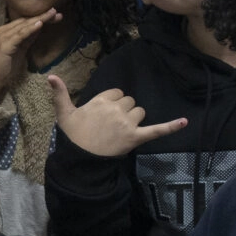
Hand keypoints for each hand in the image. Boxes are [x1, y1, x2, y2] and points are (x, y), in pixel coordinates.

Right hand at [0, 10, 59, 101]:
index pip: (25, 21)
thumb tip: (39, 28)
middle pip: (26, 21)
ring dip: (39, 19)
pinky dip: (30, 29)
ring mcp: (3, 36)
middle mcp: (4, 30)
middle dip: (42, 16)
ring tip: (51, 14)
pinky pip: (20, 35)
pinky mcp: (5, 45)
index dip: (40, 17)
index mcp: (7, 31)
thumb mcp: (20, 49)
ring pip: (24, 26)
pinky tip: (40, 24)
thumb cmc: (6, 66)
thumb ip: (28, 38)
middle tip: (56, 12)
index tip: (54, 15)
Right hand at [50, 77, 186, 156]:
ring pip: (140, 112)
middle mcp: (116, 109)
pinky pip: (156, 130)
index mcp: (101, 101)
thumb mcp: (64, 114)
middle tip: (111, 126)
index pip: (116, 93)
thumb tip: (50, 75)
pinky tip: (185, 122)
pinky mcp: (136, 137)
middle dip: (123, 111)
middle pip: (129, 102)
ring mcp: (127, 123)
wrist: (80, 160)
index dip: (112, 103)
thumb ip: (60, 94)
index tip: (103, 114)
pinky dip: (171, 126)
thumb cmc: (72, 136)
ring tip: (121, 131)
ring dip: (134, 119)